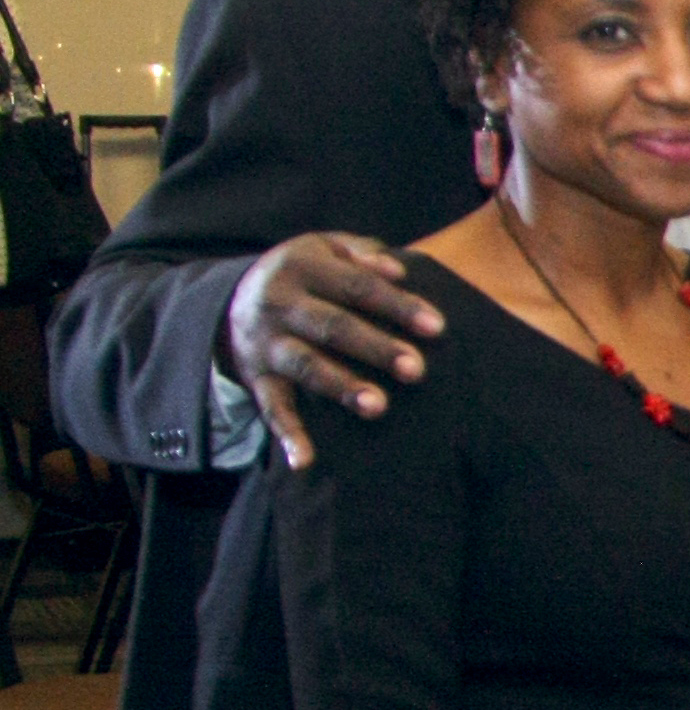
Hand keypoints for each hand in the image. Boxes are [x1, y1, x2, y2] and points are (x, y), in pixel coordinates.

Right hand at [223, 233, 441, 466]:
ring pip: (305, 366)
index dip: (397, 306)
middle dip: (375, 348)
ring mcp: (265, 343)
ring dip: (340, 386)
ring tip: (378, 406)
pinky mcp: (257, 377)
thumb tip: (398, 270)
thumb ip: (364, 252)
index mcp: (301, 265)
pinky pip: (271, 408)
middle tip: (417, 369)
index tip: (437, 327)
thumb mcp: (327, 247)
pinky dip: (287, 435)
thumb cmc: (307, 274)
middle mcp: (278, 303)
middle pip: (332, 326)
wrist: (233, 297)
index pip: (357, 286)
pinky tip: (305, 462)